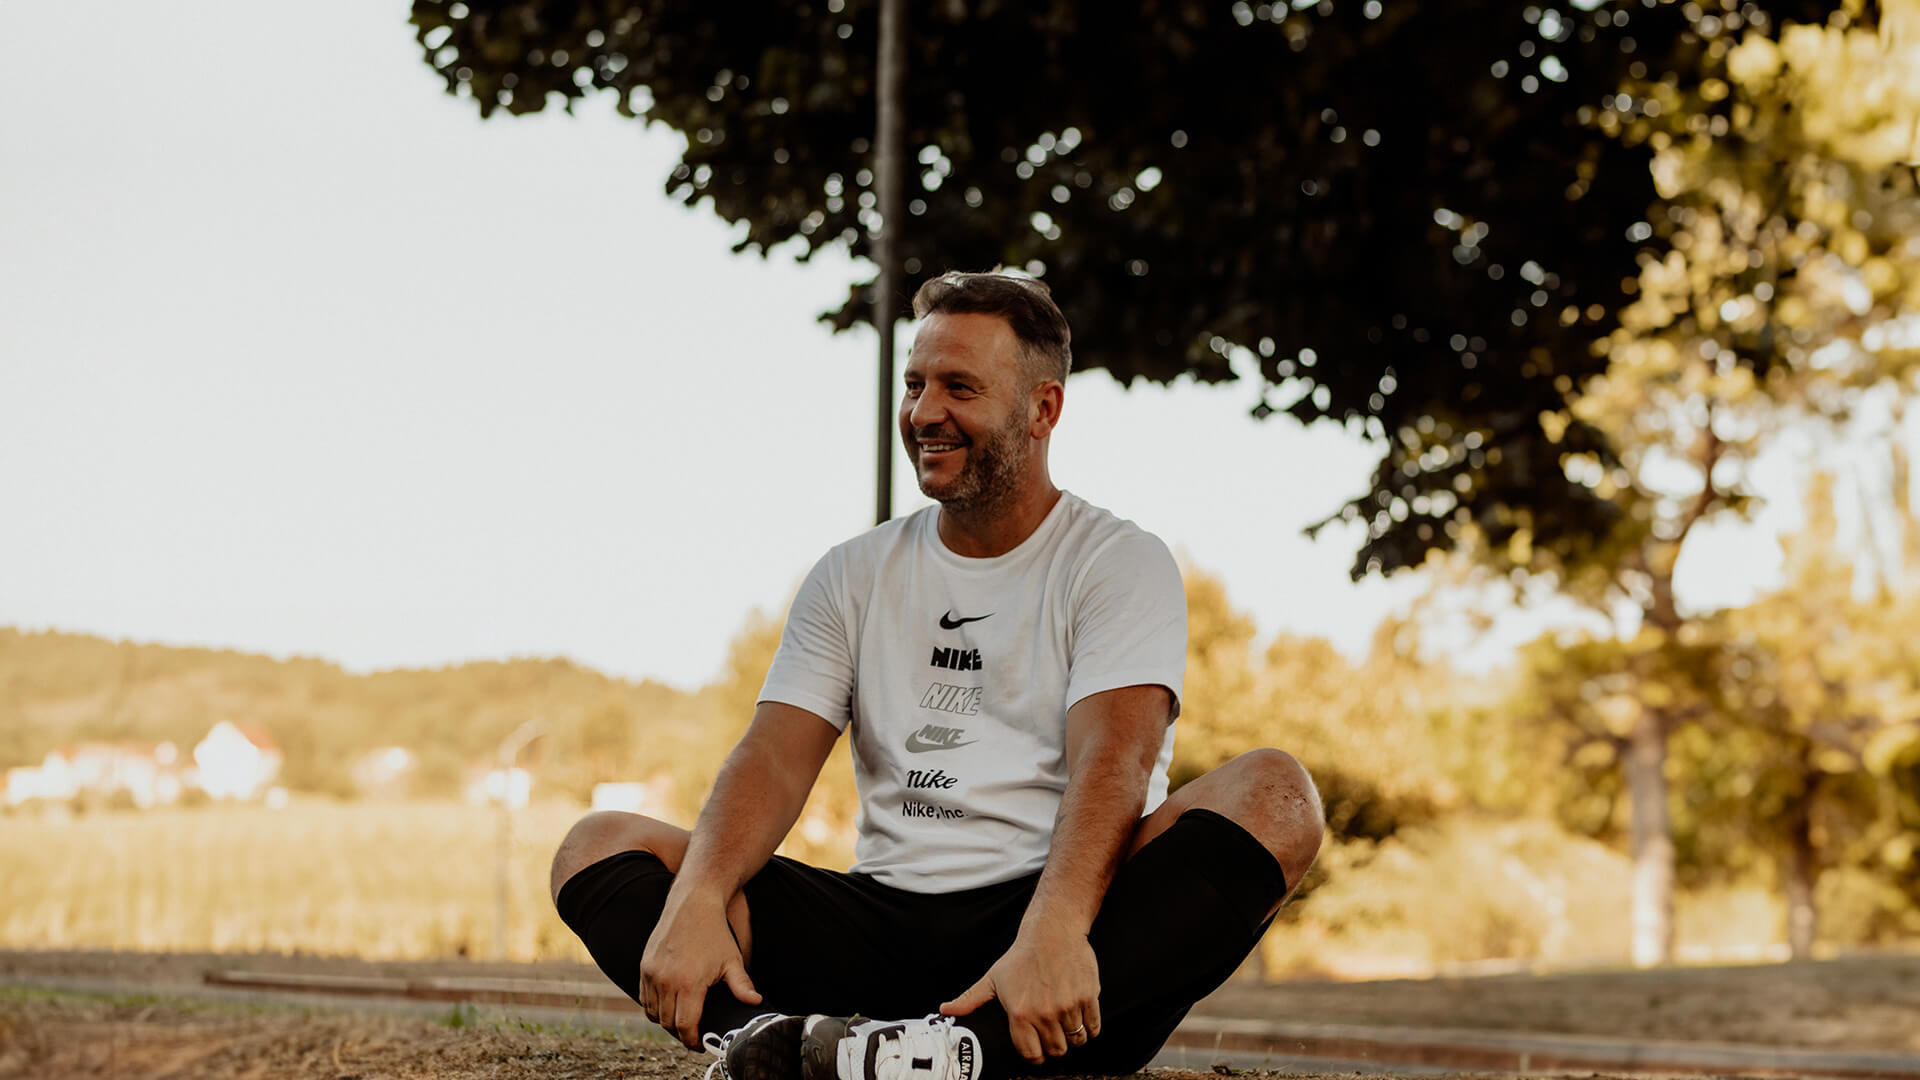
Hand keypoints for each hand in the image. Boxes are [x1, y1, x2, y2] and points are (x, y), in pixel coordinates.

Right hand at [639, 889, 760, 1048]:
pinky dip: (653, 1007)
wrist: (693, 902)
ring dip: (665, 1021)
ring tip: (681, 1021)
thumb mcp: (732, 960)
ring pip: (653, 1013)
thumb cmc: (715, 932)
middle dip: (680, 1033)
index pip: (685, 1026)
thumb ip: (742, 986)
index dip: (692, 1040)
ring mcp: (652, 973)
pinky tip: (668, 1005)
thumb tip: (755, 1002)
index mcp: (689, 983)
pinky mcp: (644, 966)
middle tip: (693, 1033)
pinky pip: (644, 998)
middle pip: (668, 1023)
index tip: (699, 1044)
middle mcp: (666, 980)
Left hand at [939, 925, 1100, 1063]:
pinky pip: (1093, 1028)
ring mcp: (1068, 1007)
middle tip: (1052, 1036)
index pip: (1031, 1054)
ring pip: (1076, 1041)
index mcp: (1020, 1014)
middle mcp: (1045, 1014)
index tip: (1037, 1048)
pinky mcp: (1088, 998)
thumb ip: (969, 999)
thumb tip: (945, 1011)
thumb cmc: (1021, 956)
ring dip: (1072, 1038)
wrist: (1052, 931)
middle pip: (1056, 1051)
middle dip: (1054, 1047)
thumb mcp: (993, 978)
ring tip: (1066, 1025)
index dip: (1035, 1055)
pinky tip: (1081, 1018)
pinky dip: (1089, 1028)